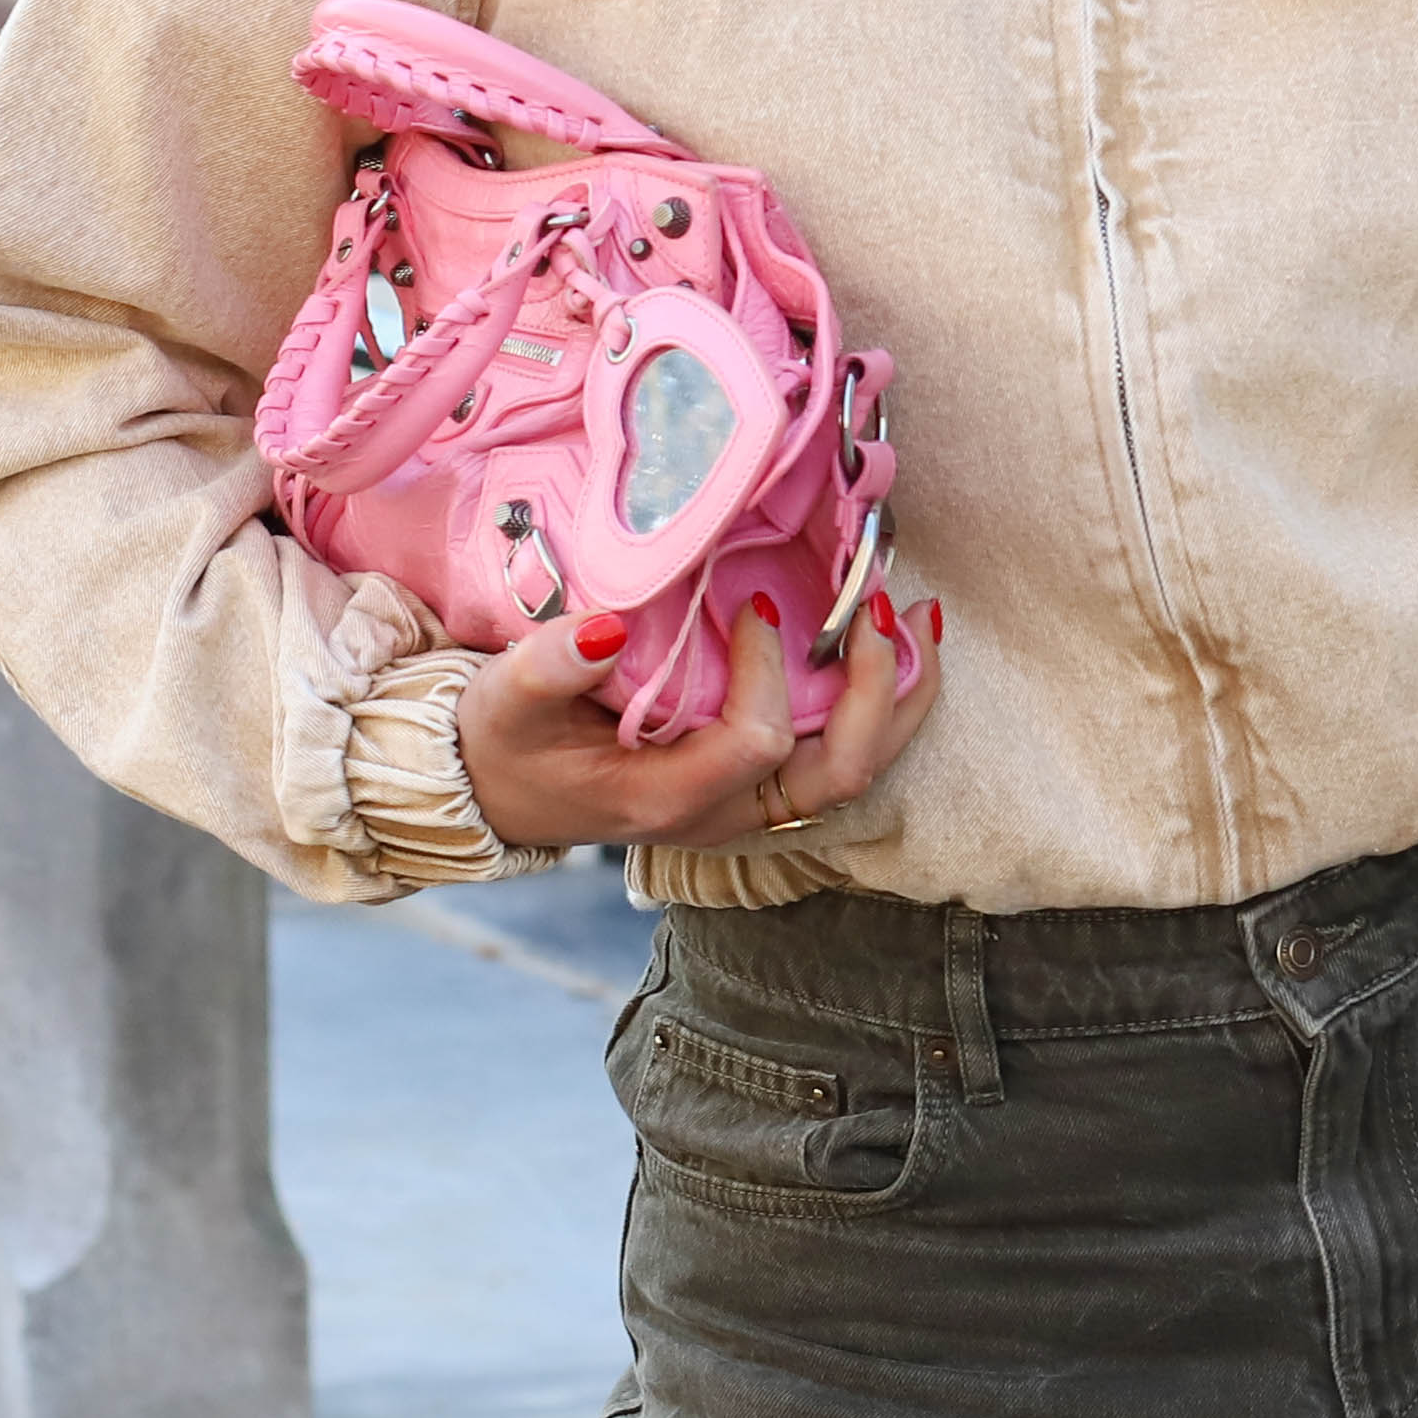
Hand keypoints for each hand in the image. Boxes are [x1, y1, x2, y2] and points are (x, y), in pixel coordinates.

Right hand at [452, 586, 940, 856]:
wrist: (499, 788)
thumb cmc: (505, 741)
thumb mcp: (509, 701)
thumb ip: (551, 666)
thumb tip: (606, 625)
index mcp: (668, 797)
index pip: (756, 740)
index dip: (770, 670)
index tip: (753, 605)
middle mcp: (725, 812)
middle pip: (838, 773)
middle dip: (874, 690)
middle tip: (876, 605)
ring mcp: (750, 803)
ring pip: (857, 770)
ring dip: (899, 695)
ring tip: (918, 615)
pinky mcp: (759, 781)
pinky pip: (844, 754)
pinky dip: (882, 702)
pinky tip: (896, 639)